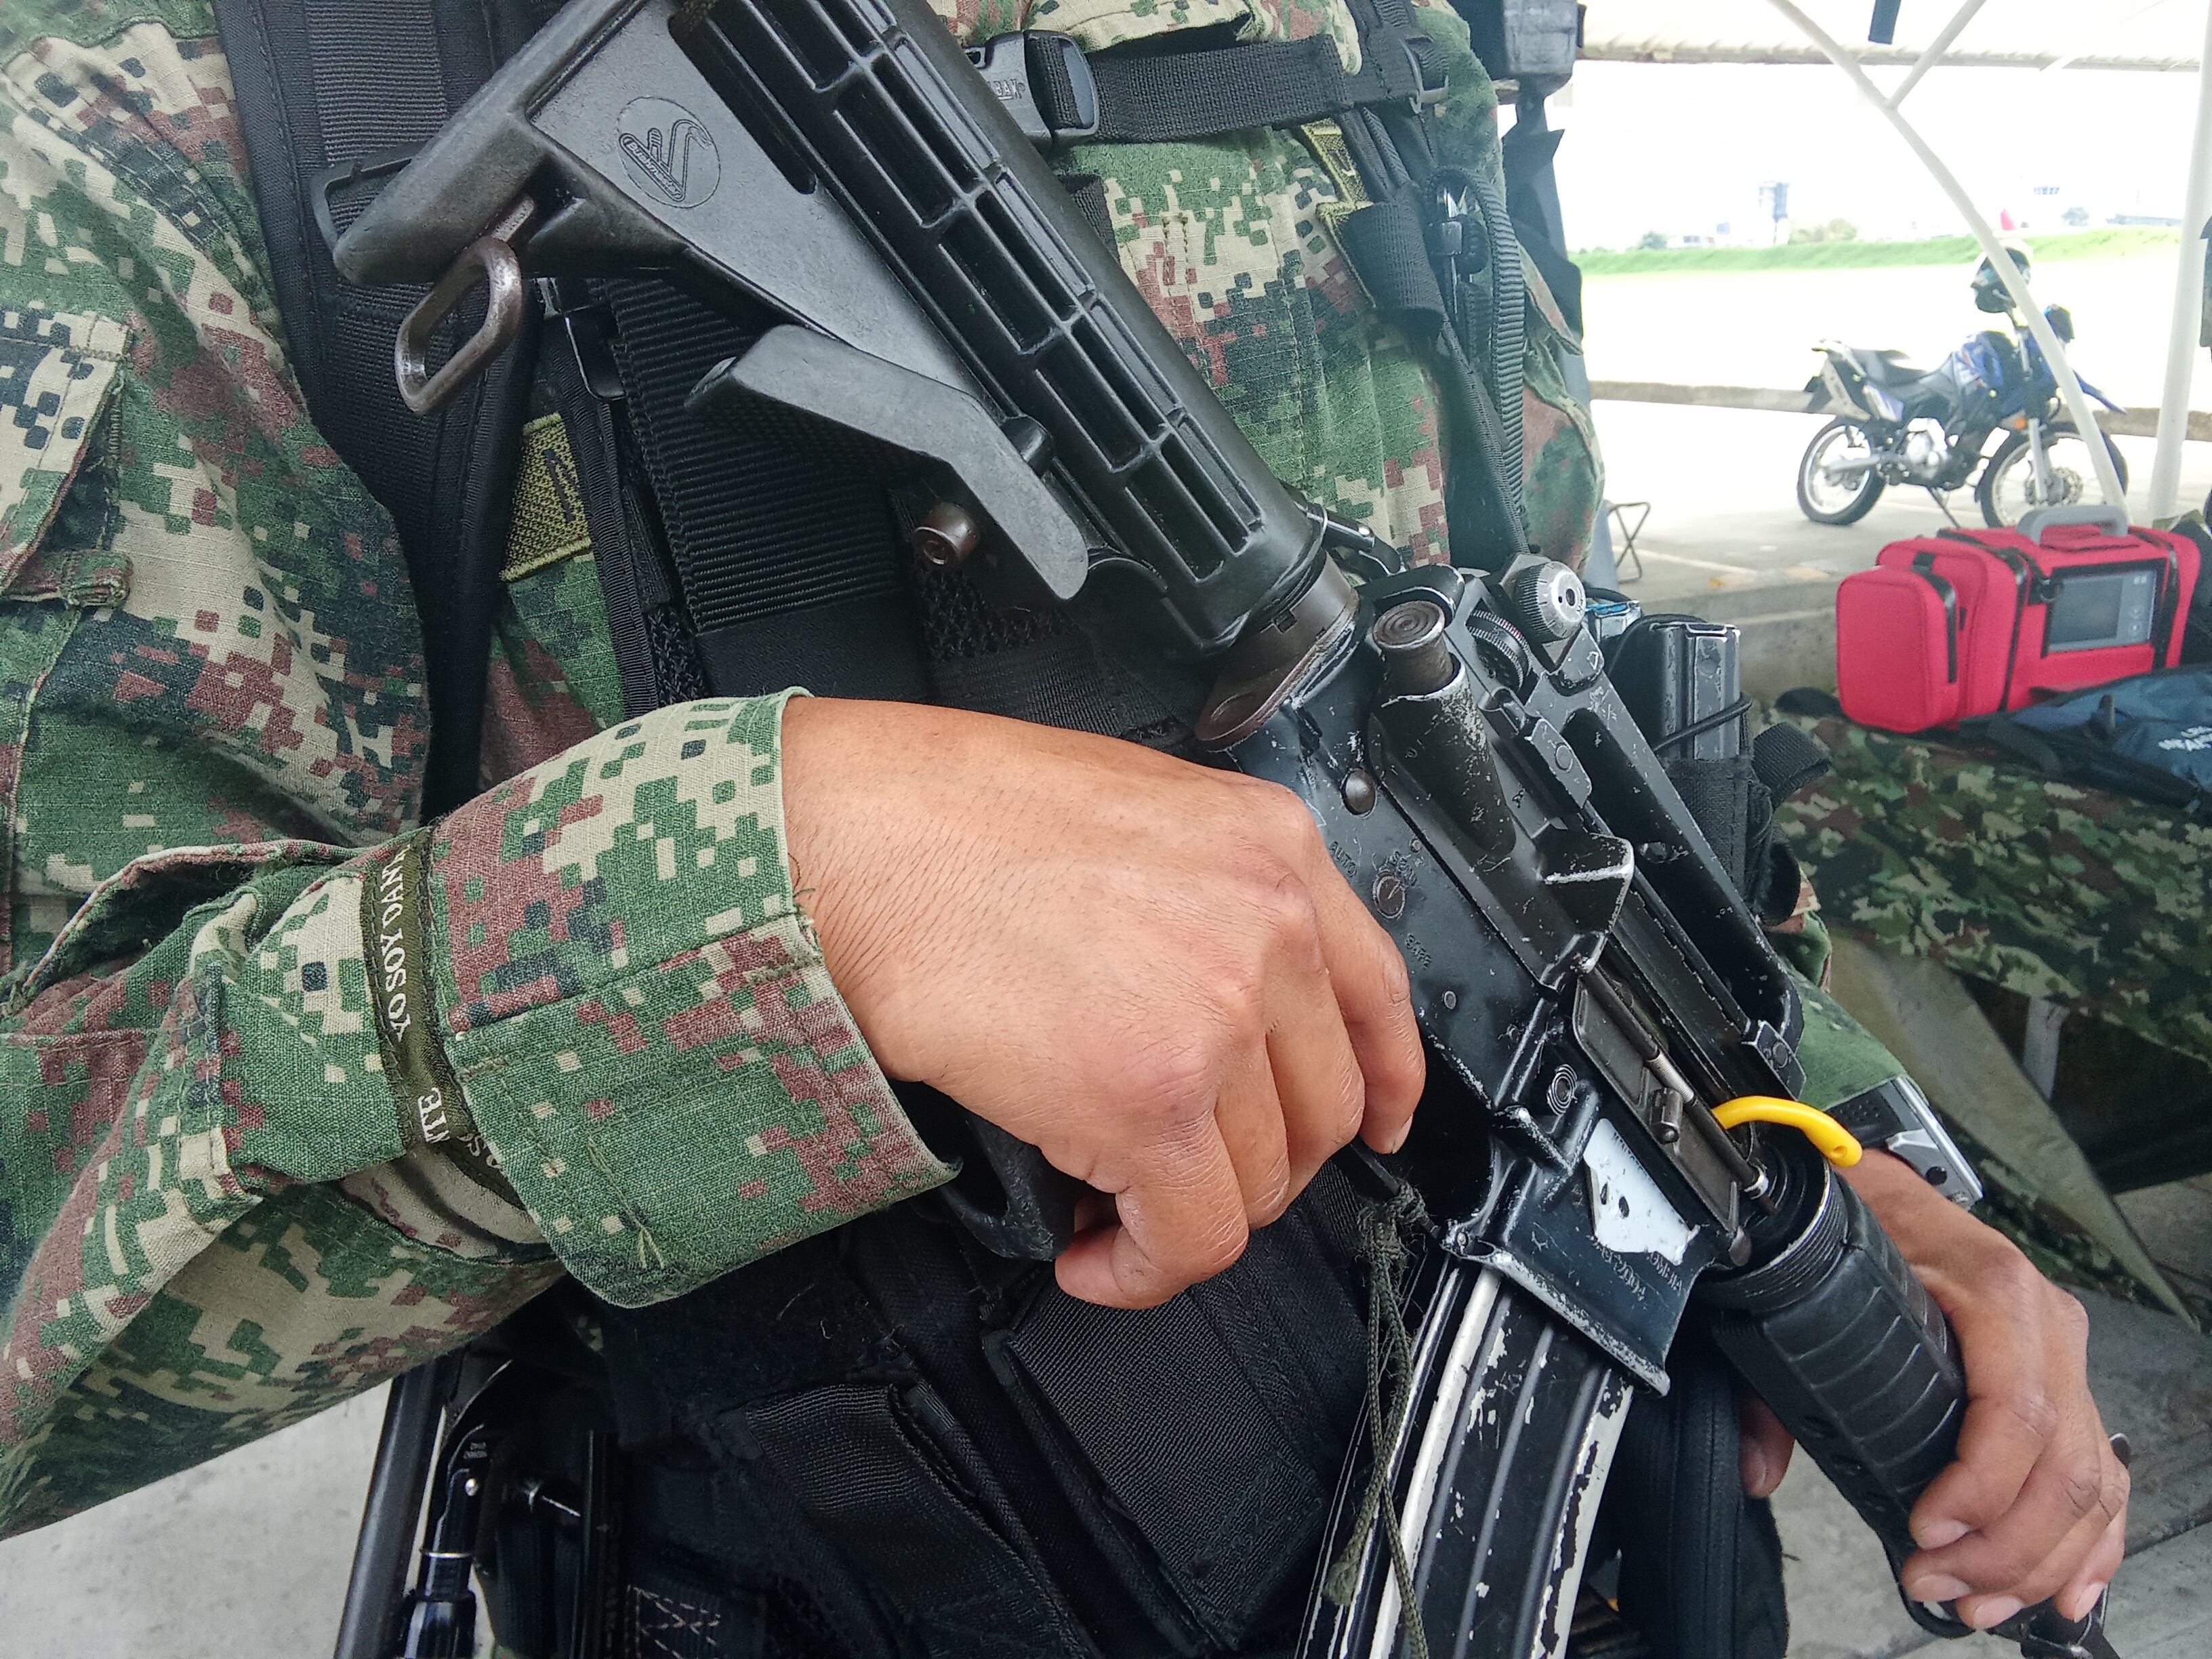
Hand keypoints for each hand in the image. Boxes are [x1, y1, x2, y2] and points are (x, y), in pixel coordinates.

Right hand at [781, 698, 1425, 1309]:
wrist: (841, 842)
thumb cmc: (937, 818)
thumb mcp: (1122, 815)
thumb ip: (1197, 895)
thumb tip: (1199, 991)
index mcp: (1266, 846)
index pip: (1379, 992)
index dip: (1384, 1081)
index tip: (1378, 1122)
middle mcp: (1266, 925)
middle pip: (1323, 1106)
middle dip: (1256, 1162)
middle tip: (1181, 1169)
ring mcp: (1219, 1015)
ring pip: (1260, 1182)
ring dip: (1188, 1216)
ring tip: (1112, 1208)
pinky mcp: (1149, 1103)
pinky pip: (1191, 1238)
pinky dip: (1143, 1270)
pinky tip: (1093, 1253)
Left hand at [1737, 1150, 2126, 1630]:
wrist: (1871, 1179)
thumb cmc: (1845, 1224)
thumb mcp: (1799, 1282)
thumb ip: (1770, 1381)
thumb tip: (1758, 1468)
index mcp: (1988, 1285)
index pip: (2014, 1409)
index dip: (1980, 1489)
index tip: (1926, 1534)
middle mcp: (2041, 1319)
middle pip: (2061, 1462)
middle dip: (2005, 1548)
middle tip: (1941, 1587)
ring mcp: (2062, 1351)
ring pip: (2090, 1478)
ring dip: (2043, 1559)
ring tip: (1980, 1602)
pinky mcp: (2064, 1379)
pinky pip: (2101, 1469)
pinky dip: (2091, 1538)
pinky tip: (2065, 1589)